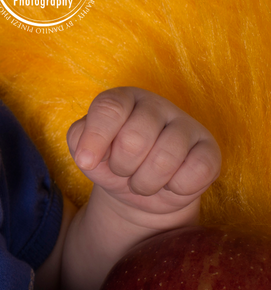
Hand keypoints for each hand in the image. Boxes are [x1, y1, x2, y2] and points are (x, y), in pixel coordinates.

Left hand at [67, 87, 219, 225]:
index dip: (96, 137)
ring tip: (141, 182)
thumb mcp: (86, 150)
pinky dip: (177, 188)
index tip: (86, 162)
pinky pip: (196, 172)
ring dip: (145, 183)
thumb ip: (80, 141)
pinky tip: (170, 183)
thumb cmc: (110, 162)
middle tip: (122, 170)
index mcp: (123, 98)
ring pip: (166, 157)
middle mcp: (156, 105)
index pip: (109, 108)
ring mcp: (186, 125)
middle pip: (135, 138)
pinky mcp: (209, 149)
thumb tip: (88, 155)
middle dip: (121, 166)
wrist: (140, 190)